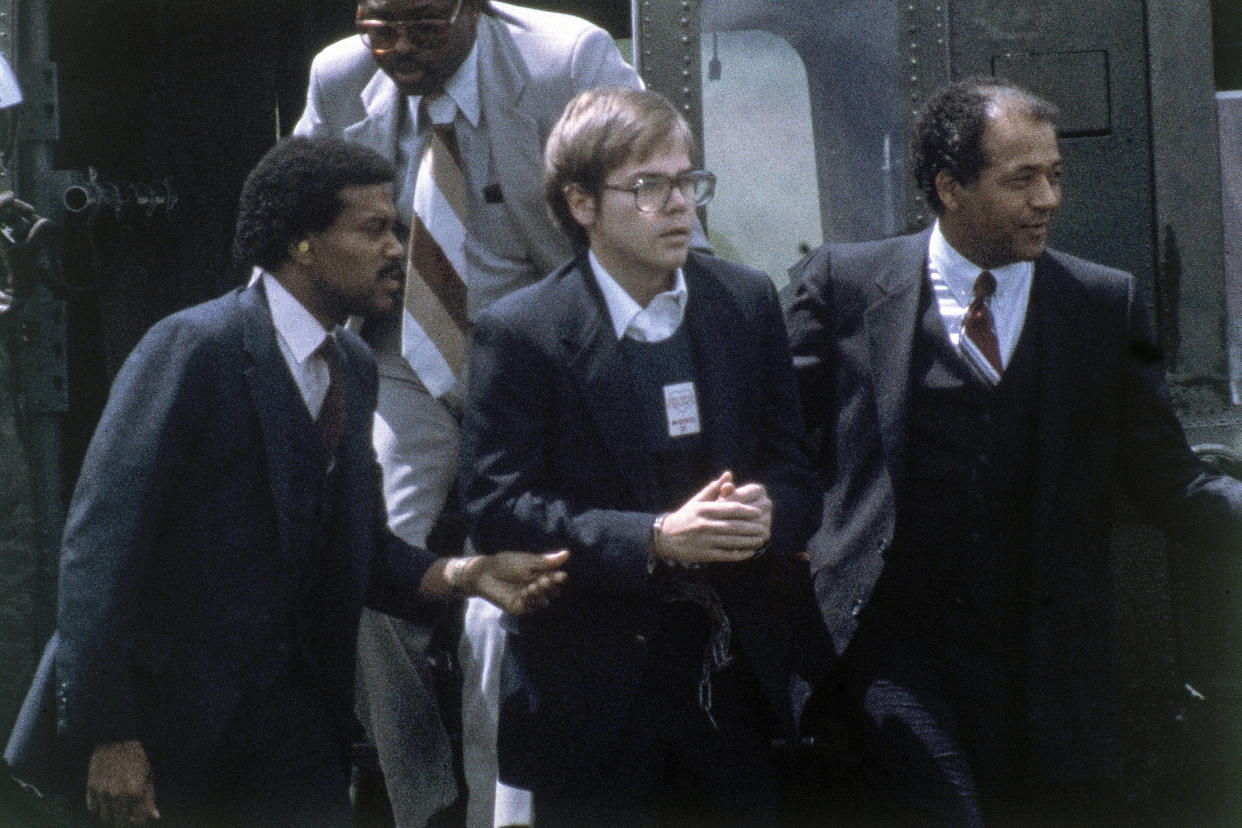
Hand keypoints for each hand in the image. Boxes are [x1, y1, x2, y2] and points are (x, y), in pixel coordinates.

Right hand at [86, 740, 159, 824]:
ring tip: (118, 807)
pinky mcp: (91, 788)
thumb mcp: (148, 775)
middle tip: (129, 814)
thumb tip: (155, 816)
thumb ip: (150, 798)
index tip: (140, 816)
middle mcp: (118, 795)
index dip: (140, 820)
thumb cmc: (136, 756)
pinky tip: (107, 801)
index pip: (137, 820)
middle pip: (120, 822)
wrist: (116, 739)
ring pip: (106, 817)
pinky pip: (93, 808)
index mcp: (136, 792)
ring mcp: (103, 793)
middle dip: (126, 820)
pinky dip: (100, 808)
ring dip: (113, 815)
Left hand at [463, 550, 569, 613]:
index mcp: (540, 575)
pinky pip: (530, 606)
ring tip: (537, 583)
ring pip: (543, 600)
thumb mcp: (528, 561)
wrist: (484, 572)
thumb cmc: (505, 563)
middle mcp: (536, 588)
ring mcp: (528, 599)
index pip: (555, 579)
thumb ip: (547, 561)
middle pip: (552, 591)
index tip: (561, 575)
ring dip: (542, 592)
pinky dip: (532, 598)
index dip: (559, 578)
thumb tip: (567, 553)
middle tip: (548, 579)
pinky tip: (529, 590)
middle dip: (552, 586)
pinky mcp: (519, 607)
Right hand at [654, 471, 769, 565]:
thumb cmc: (684, 517)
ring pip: (732, 541)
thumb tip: (729, 474)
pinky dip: (738, 554)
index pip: (730, 509)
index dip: (747, 511)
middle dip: (751, 528)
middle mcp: (705, 524)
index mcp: (704, 509)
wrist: (664, 538)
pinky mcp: (705, 554)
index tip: (759, 513)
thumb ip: (713, 488)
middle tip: (764, 528)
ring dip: (749, 541)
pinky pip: (726, 555)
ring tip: (760, 540)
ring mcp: (705, 540)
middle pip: (734, 526)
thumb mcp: (696, 501)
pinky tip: (749, 552)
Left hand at [719, 479, 772, 539]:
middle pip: (749, 510)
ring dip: (736, 529)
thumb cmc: (719, 506)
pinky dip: (739, 539)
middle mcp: (767, 503)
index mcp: (758, 490)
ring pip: (751, 524)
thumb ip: (722, 487)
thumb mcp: (718, 497)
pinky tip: (725, 542)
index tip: (715, 506)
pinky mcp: (765, 535)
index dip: (730, 500)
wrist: (727, 525)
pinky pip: (753, 537)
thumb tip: (727, 475)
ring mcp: (768, 519)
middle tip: (715, 521)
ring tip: (717, 532)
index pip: (744, 494)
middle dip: (732, 515)